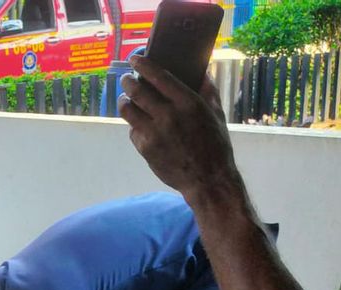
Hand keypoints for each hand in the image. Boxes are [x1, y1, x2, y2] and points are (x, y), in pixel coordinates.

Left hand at [119, 55, 242, 203]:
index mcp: (188, 102)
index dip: (143, 64)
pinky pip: (132, 130)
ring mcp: (154, 133)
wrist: (208, 179)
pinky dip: (133, 125)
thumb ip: (207, 90)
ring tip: (125, 98)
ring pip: (127, 110)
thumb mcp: (216, 114)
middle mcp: (168, 115)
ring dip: (123, 101)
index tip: (135, 58)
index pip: (158, 76)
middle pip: (136, 90)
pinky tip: (138, 123)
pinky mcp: (145, 148)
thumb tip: (201, 70)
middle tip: (126, 78)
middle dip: (127, 81)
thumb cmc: (215, 144)